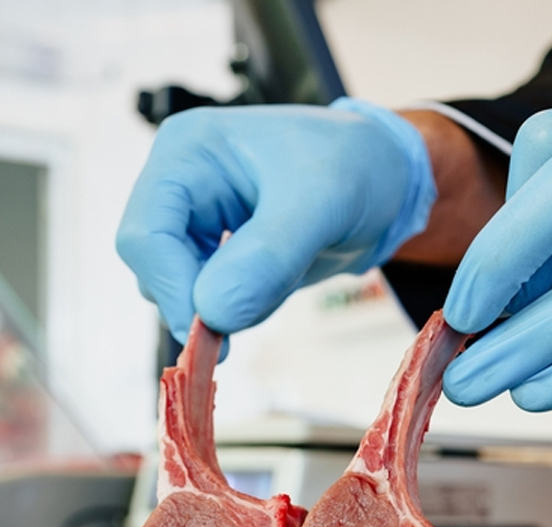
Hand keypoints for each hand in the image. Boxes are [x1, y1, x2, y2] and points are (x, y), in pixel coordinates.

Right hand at [117, 99, 435, 342]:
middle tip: (265, 302)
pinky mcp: (221, 259)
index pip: (145, 237)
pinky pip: (215, 305)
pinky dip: (247, 309)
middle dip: (204, 301)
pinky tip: (283, 281)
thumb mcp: (320, 207)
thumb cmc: (355, 170)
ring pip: (184, 295)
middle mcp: (180, 189)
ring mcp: (198, 226)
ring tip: (288, 272)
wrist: (386, 183)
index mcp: (186, 154)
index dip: (173, 288)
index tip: (216, 328)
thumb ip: (267, 259)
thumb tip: (213, 312)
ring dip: (232, 306)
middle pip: (155, 271)